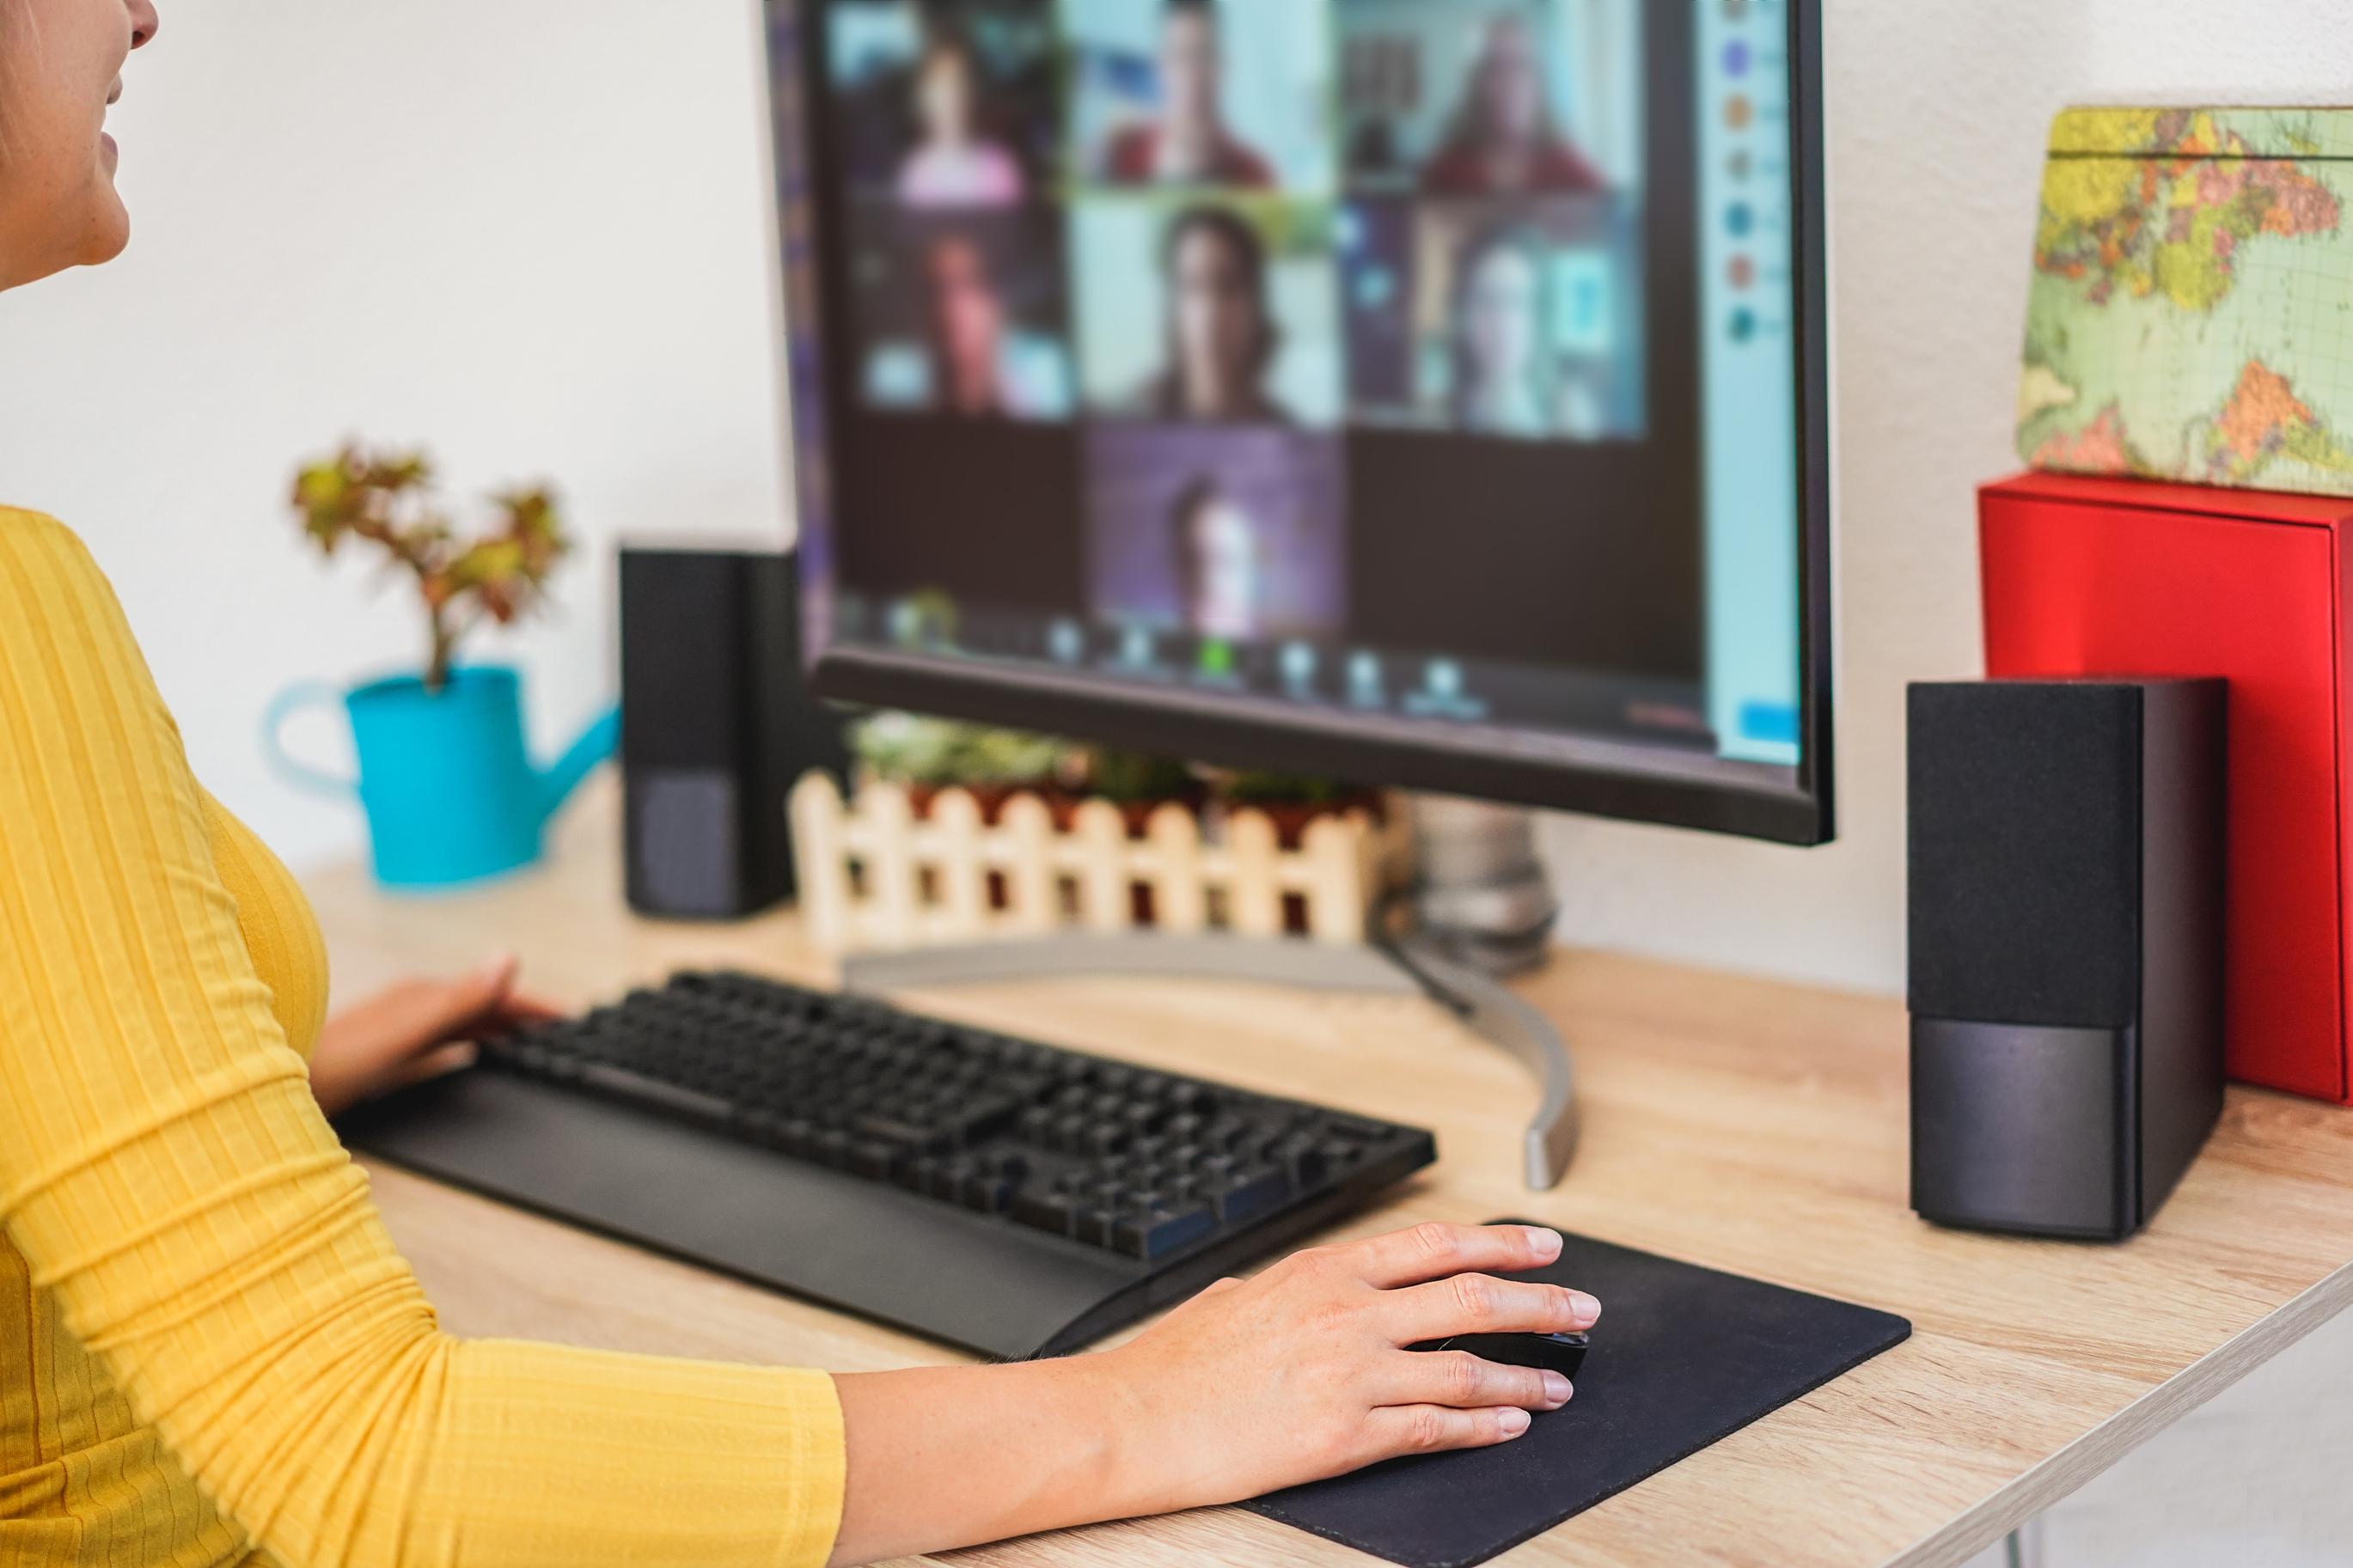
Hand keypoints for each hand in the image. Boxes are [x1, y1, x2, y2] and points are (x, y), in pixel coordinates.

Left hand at [308, 955, 563, 1116]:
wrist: (265, 1086)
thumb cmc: (332, 1063)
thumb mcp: (407, 1032)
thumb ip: (459, 998)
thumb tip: (508, 957)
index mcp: (421, 996)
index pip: (494, 993)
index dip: (534, 1006)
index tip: (571, 1017)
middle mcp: (411, 1007)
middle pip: (481, 1007)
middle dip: (521, 1015)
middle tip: (561, 1033)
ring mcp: (395, 1030)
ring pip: (461, 1025)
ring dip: (496, 1029)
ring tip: (529, 1043)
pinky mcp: (380, 1054)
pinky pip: (441, 1045)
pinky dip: (468, 1047)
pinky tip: (467, 1059)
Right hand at [826, 1222, 1596, 1563]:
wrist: (1133, 1420)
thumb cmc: (1173, 1364)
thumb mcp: (1238, 1295)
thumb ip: (1293, 1289)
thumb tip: (1317, 1289)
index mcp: (1323, 1271)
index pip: (1435, 1244)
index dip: (1501, 1244)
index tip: (1544, 1245)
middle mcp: (1347, 1314)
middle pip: (1470, 1298)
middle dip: (1539, 1303)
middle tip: (1584, 1308)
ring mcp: (1350, 1375)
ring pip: (1466, 1368)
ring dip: (1526, 1375)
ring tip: (1562, 1382)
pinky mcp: (1345, 1435)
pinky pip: (1436, 1428)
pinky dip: (1485, 1425)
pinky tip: (1513, 1425)